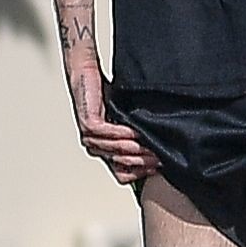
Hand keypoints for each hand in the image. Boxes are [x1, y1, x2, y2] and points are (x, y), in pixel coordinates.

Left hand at [68, 64, 159, 185]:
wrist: (85, 73)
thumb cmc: (105, 93)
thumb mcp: (125, 118)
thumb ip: (136, 133)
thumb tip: (159, 146)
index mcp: (104, 149)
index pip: (122, 173)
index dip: (141, 172)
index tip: (158, 166)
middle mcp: (95, 146)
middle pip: (121, 164)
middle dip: (143, 162)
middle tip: (160, 158)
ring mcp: (90, 137)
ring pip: (116, 151)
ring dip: (136, 150)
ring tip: (152, 148)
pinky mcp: (88, 124)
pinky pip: (108, 134)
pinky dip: (124, 134)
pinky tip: (136, 132)